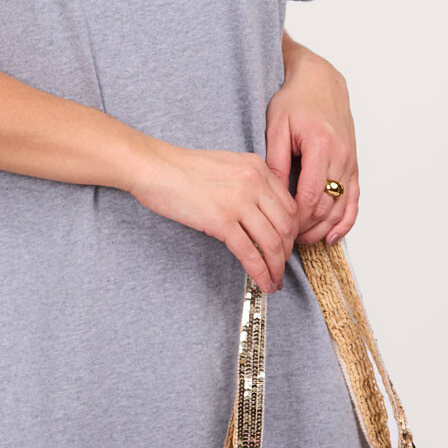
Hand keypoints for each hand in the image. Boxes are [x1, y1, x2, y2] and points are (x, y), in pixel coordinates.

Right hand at [127, 141, 298, 291]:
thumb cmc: (182, 168)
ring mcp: (239, 202)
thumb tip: (259, 212)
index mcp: (257, 167)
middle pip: (286, 226)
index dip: (292, 231)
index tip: (286, 244)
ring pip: (272, 242)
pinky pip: (250, 252)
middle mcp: (254, 182)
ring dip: (277, 267)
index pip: (289, 205)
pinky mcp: (221, 221)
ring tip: (275, 280)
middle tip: (281, 265)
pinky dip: (260, 272)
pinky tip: (263, 282)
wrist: (155, 168)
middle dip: (287, 251)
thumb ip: (247, 182)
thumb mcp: (226, 165)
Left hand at [266, 39, 358, 244]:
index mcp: (320, 147)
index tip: (280, 230)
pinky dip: (346, 221)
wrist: (321, 82)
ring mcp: (350, 162)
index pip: (309, 196)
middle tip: (287, 241)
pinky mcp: (354, 165)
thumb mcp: (276, 128)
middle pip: (327, 206)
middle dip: (307, 228)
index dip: (295, 219)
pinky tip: (333, 236)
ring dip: (325, 228)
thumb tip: (272, 195)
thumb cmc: (295, 101)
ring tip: (305, 242)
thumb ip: (275, 163)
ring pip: (342, 207)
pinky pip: (355, 199)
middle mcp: (341, 156)